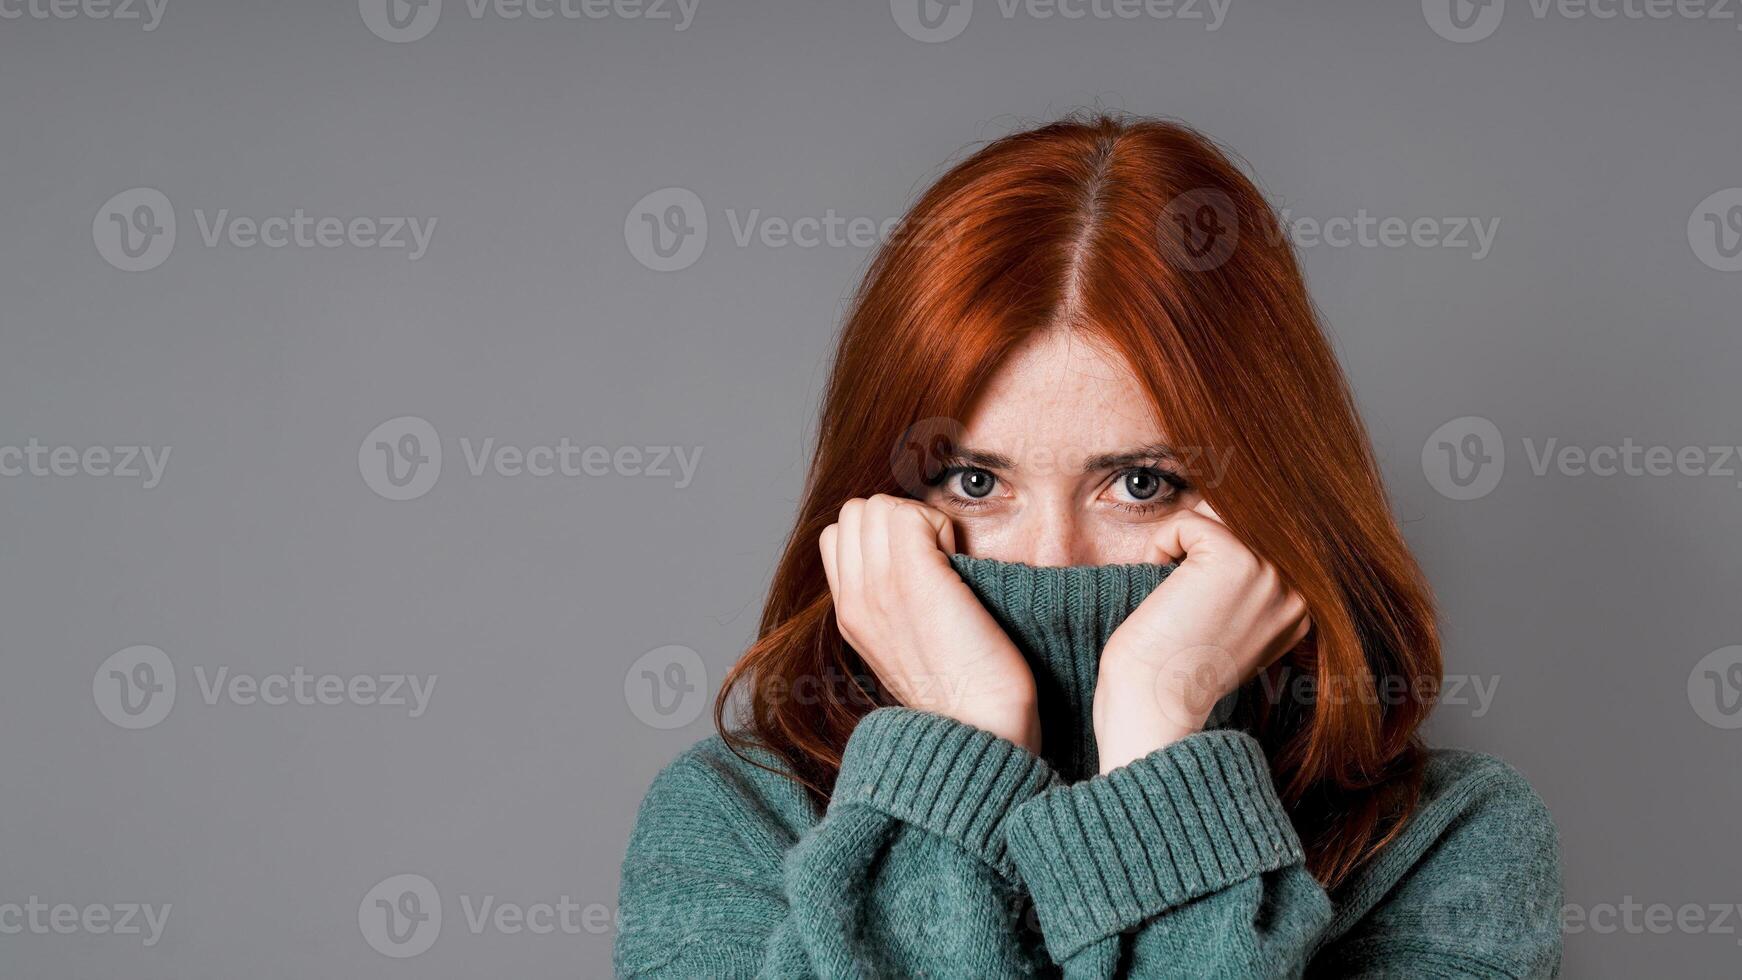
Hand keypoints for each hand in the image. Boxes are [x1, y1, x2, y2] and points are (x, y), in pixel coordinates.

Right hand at [820, 494, 1041, 752]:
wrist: (981, 727)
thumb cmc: (964, 690)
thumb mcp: (906, 646)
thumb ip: (892, 604)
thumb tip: (913, 560)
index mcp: (849, 616)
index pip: (839, 536)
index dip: (880, 537)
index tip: (918, 568)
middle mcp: (854, 600)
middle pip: (856, 512)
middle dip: (897, 521)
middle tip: (934, 561)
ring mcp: (879, 587)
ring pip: (879, 504)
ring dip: (919, 520)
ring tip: (946, 562)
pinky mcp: (914, 579)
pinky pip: (912, 513)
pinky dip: (941, 527)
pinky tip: (958, 562)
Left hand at [1093, 501, 1311, 772]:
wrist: (1154, 709)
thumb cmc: (1173, 672)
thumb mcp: (1225, 621)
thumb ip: (1243, 577)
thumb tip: (1227, 514)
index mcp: (1302, 606)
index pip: (1257, 535)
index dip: (1208, 557)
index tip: (1195, 611)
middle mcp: (1298, 588)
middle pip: (1237, 518)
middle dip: (1195, 547)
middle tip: (1182, 607)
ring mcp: (1272, 572)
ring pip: (1212, 513)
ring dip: (1179, 548)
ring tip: (1175, 600)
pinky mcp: (1236, 559)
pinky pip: (1184, 522)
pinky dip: (1158, 550)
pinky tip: (1165, 599)